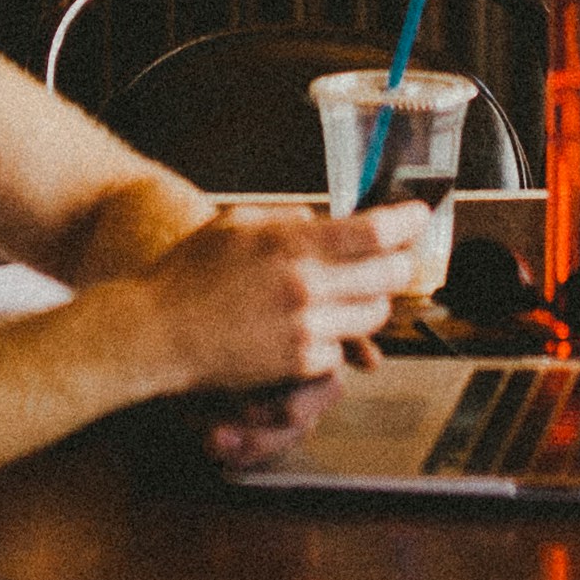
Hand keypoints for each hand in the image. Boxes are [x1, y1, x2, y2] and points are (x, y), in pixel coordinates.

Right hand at [133, 204, 424, 404]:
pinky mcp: (298, 363)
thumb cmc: (191, 273)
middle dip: (400, 264)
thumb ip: (287, 219)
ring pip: (373, 316)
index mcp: (292, 244)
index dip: (406, 221)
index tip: (419, 215)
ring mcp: (305, 329)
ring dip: (372, 302)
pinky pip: (341, 351)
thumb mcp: (238, 224)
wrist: (160, 331)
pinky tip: (317, 328)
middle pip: (388, 276)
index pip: (373, 231)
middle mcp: (306, 286)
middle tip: (397, 258)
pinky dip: (337, 340)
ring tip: (355, 293)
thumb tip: (325, 221)